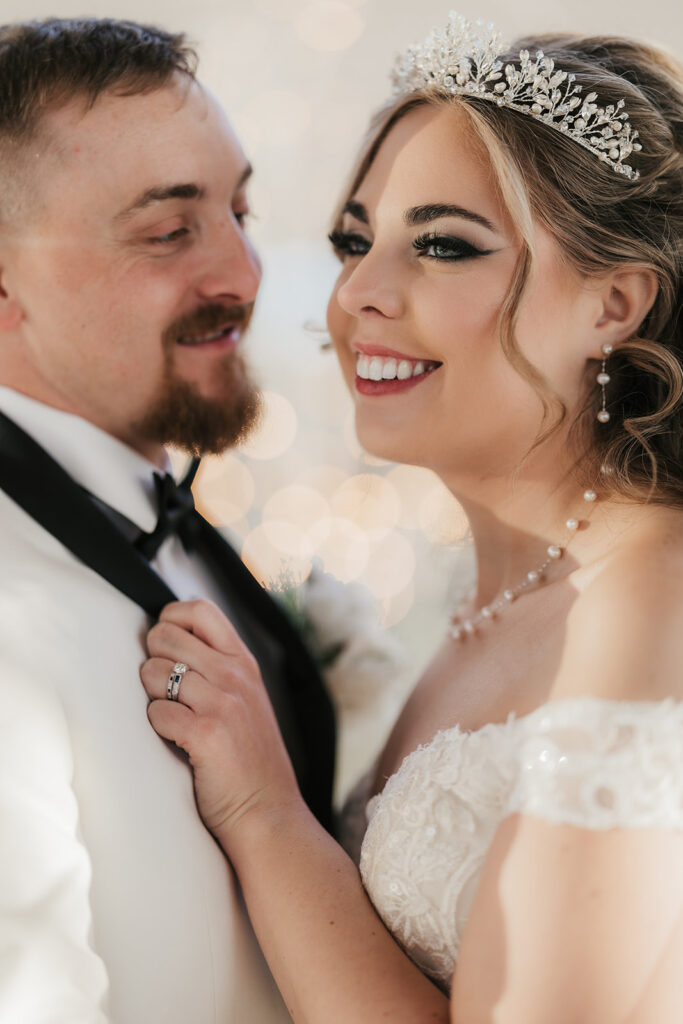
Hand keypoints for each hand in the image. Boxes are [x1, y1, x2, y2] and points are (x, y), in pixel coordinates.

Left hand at [140, 600, 302, 851]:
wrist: (269, 813)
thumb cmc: (249, 759)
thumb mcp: (246, 699)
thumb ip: (218, 667)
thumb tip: (167, 640)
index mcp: (243, 662)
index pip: (199, 610)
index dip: (170, 619)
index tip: (165, 646)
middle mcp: (235, 675)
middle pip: (165, 636)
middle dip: (152, 661)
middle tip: (164, 691)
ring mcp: (222, 702)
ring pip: (152, 673)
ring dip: (151, 697)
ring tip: (172, 719)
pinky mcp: (206, 733)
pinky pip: (155, 713)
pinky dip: (157, 728)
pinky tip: (175, 742)